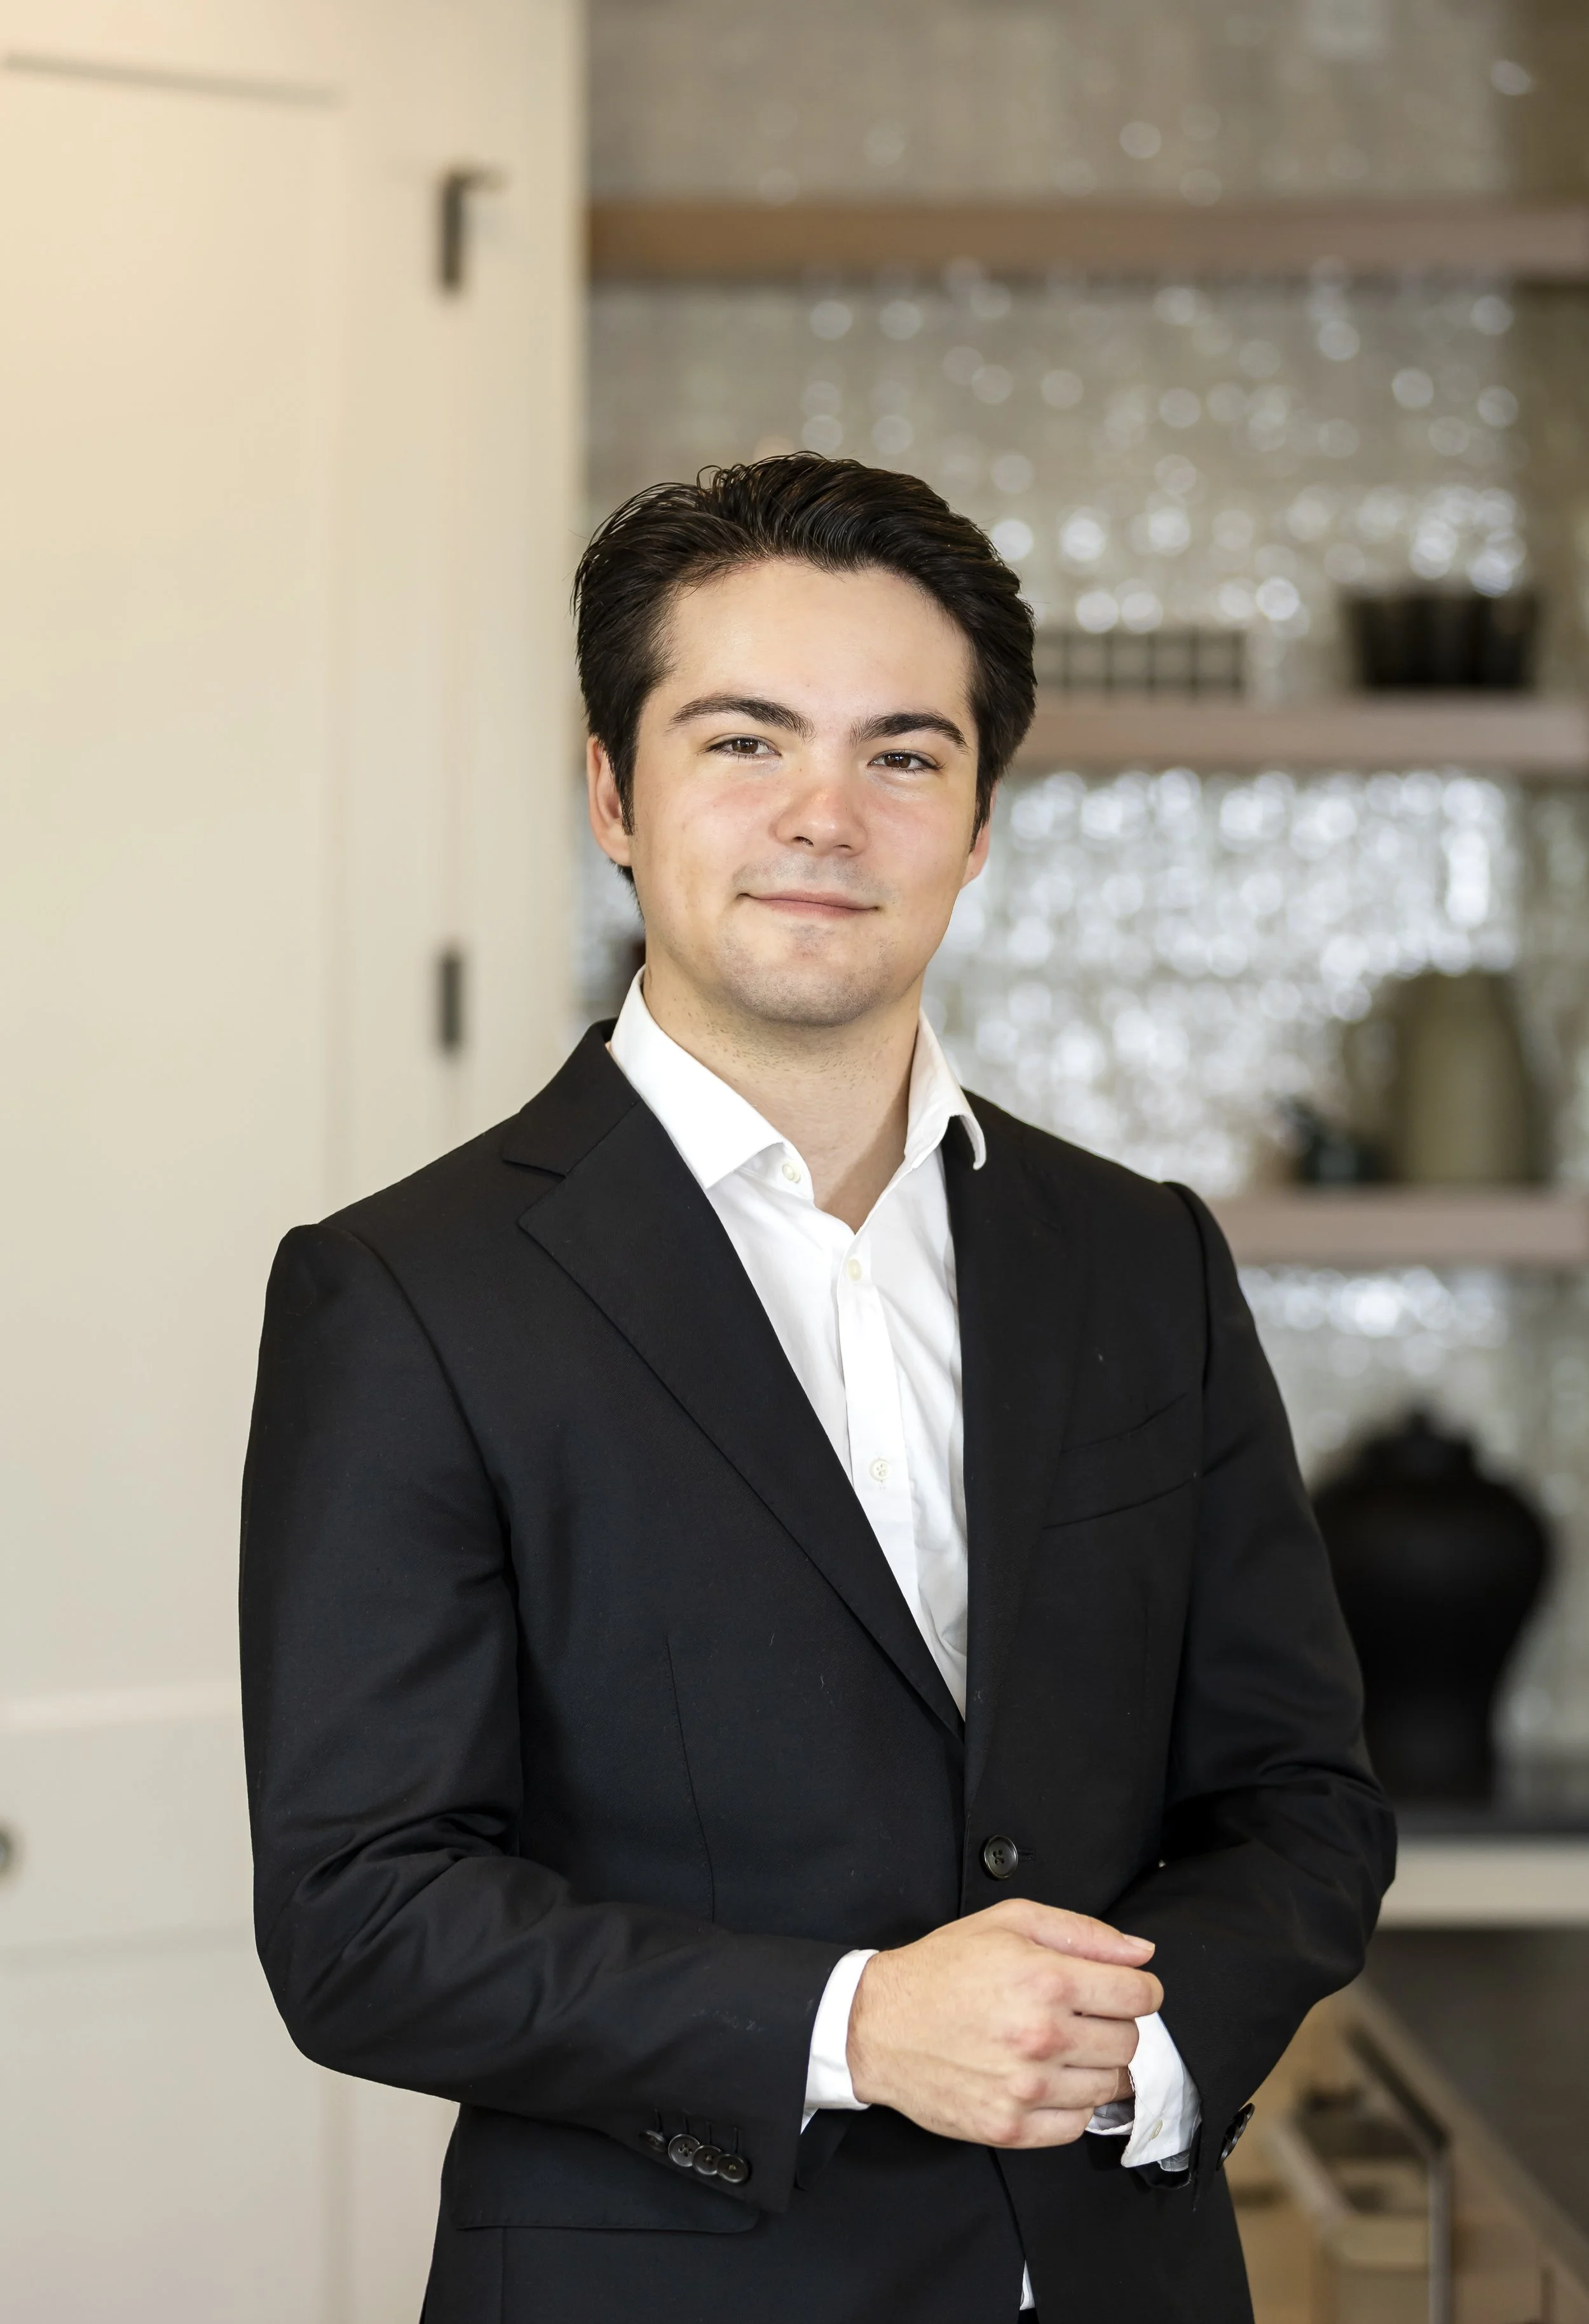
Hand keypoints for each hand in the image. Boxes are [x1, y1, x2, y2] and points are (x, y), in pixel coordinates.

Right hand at [845, 1899, 1160, 2148]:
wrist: (879, 2024)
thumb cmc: (943, 1968)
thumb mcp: (1008, 1923)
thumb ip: (1082, 1933)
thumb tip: (1141, 1953)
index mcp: (1046, 1979)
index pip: (1139, 1996)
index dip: (1140, 1989)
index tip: (1124, 1990)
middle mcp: (1043, 2037)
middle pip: (1129, 2042)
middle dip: (1113, 2024)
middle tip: (1079, 2015)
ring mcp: (1027, 2089)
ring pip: (1109, 2086)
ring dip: (1094, 2065)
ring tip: (1058, 2047)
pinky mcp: (1010, 2128)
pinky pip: (1077, 2125)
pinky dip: (1071, 2104)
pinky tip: (1044, 2079)